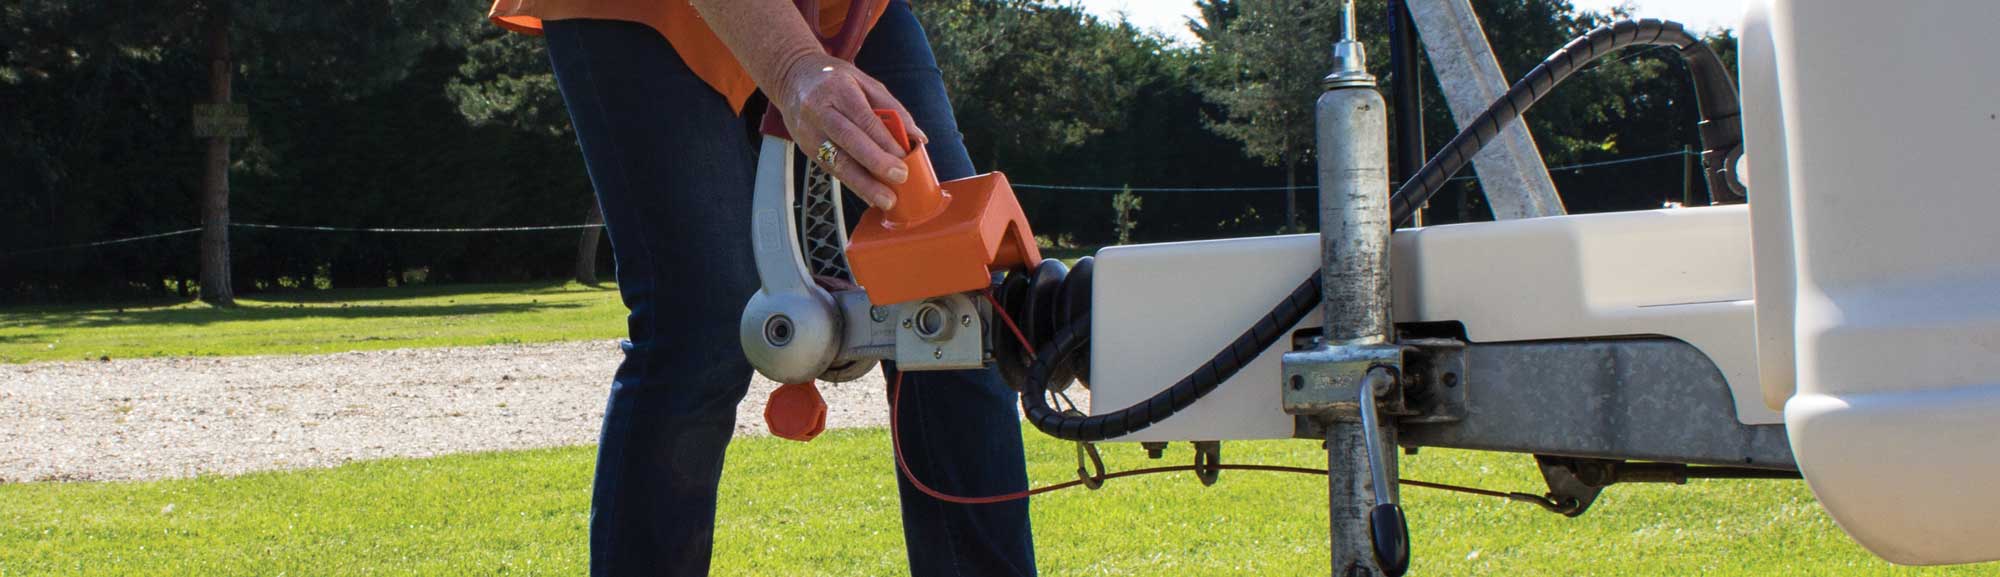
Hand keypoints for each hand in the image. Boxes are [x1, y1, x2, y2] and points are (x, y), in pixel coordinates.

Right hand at [775, 53, 926, 209]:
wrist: (792, 77)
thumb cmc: (834, 80)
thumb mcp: (865, 82)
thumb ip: (892, 108)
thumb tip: (917, 138)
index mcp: (838, 89)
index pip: (864, 119)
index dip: (885, 142)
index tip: (904, 159)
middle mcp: (819, 110)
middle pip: (849, 140)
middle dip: (876, 163)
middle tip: (899, 179)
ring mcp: (809, 130)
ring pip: (836, 161)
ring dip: (863, 183)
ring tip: (884, 199)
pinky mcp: (805, 147)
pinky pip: (831, 168)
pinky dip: (852, 182)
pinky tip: (868, 194)